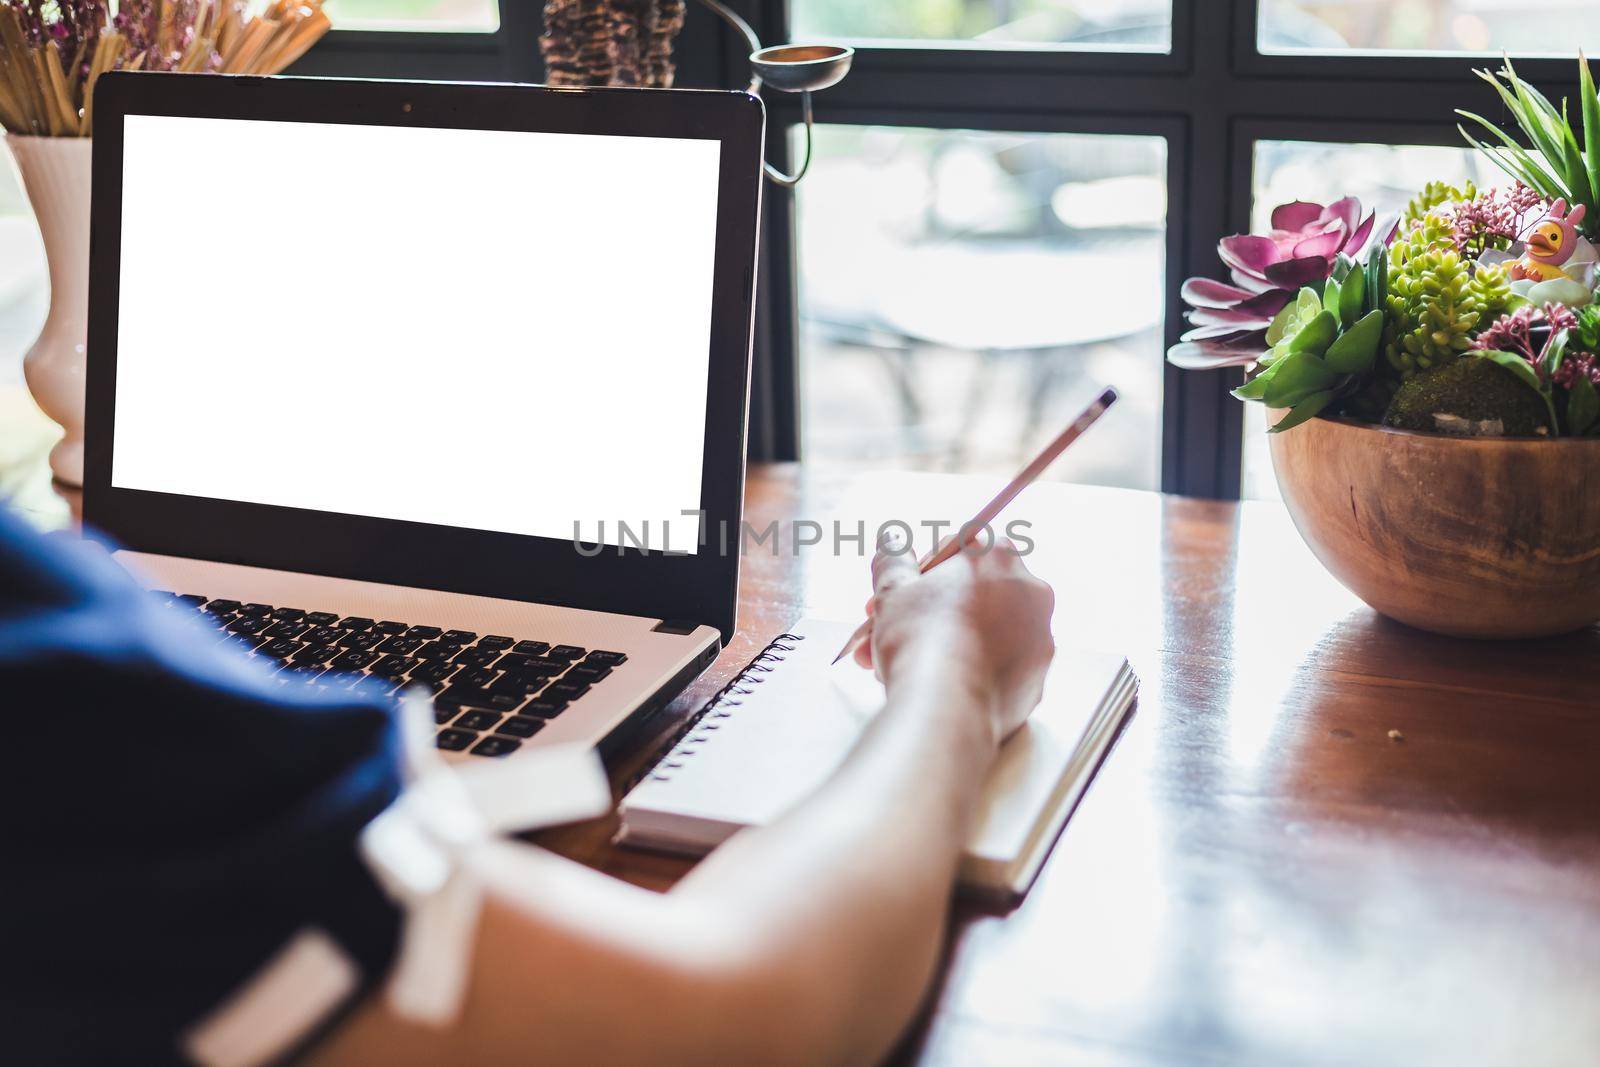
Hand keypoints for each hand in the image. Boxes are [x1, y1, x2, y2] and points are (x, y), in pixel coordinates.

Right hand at [856, 534, 1054, 744]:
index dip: (920, 573)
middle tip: (892, 630)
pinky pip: (998, 667)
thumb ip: (893, 560)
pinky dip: (971, 671)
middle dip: (928, 612)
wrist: (947, 707)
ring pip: (984, 632)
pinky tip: (936, 685)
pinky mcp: (1037, 678)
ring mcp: (1039, 637)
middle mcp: (1029, 590)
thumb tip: (892, 541)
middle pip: (971, 594)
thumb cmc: (920, 640)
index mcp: (997, 556)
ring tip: (901, 665)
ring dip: (945, 642)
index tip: (899, 593)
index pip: (956, 549)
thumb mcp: (892, 589)